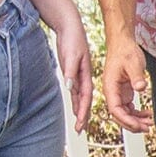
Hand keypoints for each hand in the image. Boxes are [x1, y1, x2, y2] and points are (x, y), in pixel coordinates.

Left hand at [48, 14, 93, 132]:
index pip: (85, 96)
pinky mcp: (72, 71)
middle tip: (80, 130)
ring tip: (79, 123)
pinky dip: (75, 100)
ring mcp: (78, 74)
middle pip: (84, 100)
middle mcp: (83, 77)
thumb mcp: (71, 54)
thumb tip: (70, 87)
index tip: (81, 123)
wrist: (70, 26)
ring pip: (79, 97)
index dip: (83, 110)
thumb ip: (71, 71)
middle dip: (83, 115)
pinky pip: (75, 90)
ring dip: (79, 110)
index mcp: (85, 74)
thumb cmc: (72, 38)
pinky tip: (74, 106)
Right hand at [103, 31, 152, 136]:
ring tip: (149, 123)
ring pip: (125, 113)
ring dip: (136, 120)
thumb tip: (141, 87)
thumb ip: (137, 76)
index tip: (138, 125)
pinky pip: (129, 108)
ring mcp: (118, 93)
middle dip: (132, 124)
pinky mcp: (124, 92)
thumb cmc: (124, 51)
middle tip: (147, 128)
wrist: (123, 44)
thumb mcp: (133, 63)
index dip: (126, 120)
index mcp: (110, 86)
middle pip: (119, 115)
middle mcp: (112, 92)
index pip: (115, 109)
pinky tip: (147, 114)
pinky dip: (137, 114)